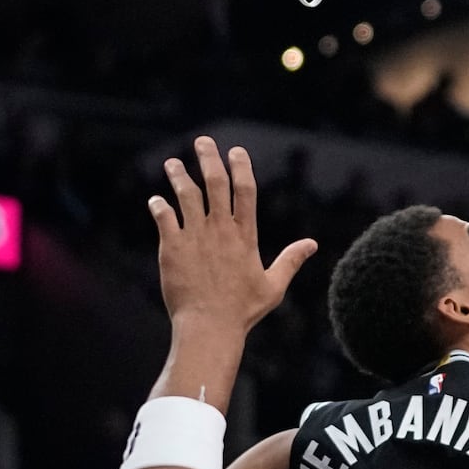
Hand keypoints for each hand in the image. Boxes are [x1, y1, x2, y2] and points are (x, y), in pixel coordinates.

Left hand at [150, 138, 316, 335]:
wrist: (209, 327)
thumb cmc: (242, 311)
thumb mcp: (273, 286)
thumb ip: (291, 260)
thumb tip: (313, 244)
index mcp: (245, 235)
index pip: (245, 190)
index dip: (241, 167)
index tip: (235, 151)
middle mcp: (220, 230)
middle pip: (215, 183)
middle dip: (208, 158)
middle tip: (203, 141)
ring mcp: (195, 237)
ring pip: (185, 195)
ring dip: (178, 175)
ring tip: (173, 163)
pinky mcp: (172, 248)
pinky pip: (163, 218)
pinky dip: (159, 206)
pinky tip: (155, 200)